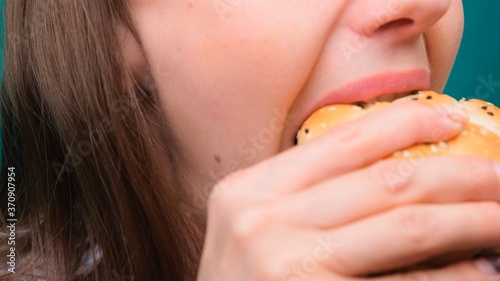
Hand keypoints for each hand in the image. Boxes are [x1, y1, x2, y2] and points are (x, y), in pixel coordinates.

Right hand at [197, 101, 499, 279]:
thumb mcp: (256, 227)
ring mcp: (288, 263)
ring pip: (405, 224)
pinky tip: (475, 270)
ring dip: (469, 218)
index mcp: (248, 190)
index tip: (449, 120)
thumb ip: (306, 196)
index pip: (340, 140)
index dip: (403, 124)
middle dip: (457, 174)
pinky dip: (447, 276)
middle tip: (499, 175)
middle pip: (384, 180)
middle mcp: (263, 219)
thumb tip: (390, 172)